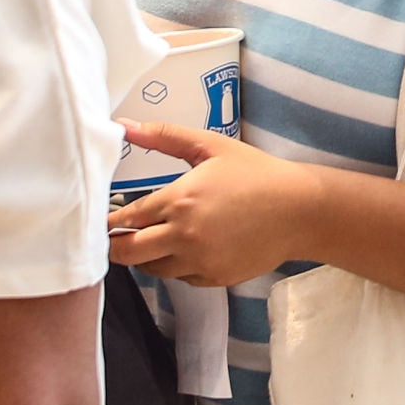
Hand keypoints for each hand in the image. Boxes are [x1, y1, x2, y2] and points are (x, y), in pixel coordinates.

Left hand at [106, 125, 324, 286]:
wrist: (298, 210)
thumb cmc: (254, 173)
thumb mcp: (210, 146)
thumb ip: (165, 137)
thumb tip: (124, 126)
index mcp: (179, 200)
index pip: (126, 218)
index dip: (111, 220)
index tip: (105, 218)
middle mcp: (184, 235)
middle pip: (128, 252)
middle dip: (115, 245)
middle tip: (116, 237)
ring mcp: (199, 261)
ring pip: (152, 269)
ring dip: (146, 256)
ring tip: (154, 239)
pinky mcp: (213, 278)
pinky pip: (180, 278)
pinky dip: (176, 266)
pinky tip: (187, 248)